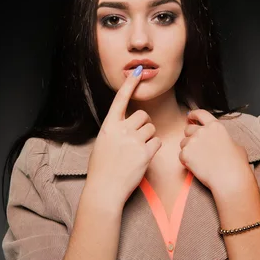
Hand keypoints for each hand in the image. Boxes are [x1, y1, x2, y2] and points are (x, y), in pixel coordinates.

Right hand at [85, 66, 162, 207]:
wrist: (104, 189)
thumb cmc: (102, 168)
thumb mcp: (103, 142)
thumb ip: (115, 130)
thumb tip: (126, 122)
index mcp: (109, 125)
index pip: (120, 99)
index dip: (130, 83)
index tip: (138, 70)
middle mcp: (121, 130)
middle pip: (143, 115)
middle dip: (143, 125)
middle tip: (136, 139)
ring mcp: (133, 141)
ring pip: (151, 128)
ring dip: (148, 138)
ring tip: (137, 151)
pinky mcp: (145, 153)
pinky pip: (157, 142)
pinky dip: (153, 149)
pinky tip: (143, 158)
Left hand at [180, 109, 250, 192]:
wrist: (230, 178)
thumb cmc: (236, 164)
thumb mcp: (235, 144)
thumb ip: (223, 138)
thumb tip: (219, 141)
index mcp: (215, 126)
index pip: (200, 114)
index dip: (193, 115)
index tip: (190, 117)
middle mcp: (202, 131)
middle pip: (188, 129)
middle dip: (190, 136)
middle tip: (196, 146)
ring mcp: (192, 142)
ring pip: (183, 143)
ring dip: (188, 149)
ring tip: (200, 160)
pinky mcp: (186, 154)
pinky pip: (181, 155)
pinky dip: (186, 161)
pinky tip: (197, 166)